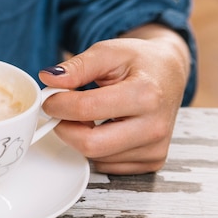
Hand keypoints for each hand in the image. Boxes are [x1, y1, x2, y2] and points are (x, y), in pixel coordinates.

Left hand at [38, 24, 190, 174]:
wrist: (168, 74)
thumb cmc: (139, 61)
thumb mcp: (108, 52)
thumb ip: (77, 66)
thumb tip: (49, 79)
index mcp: (146, 95)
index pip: (86, 109)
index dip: (57, 104)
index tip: (49, 98)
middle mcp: (154, 127)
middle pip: (90, 144)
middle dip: (64, 127)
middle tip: (60, 111)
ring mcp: (155, 149)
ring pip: (95, 156)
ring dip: (80, 137)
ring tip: (86, 114)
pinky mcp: (152, 162)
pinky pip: (106, 164)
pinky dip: (95, 148)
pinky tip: (101, 128)